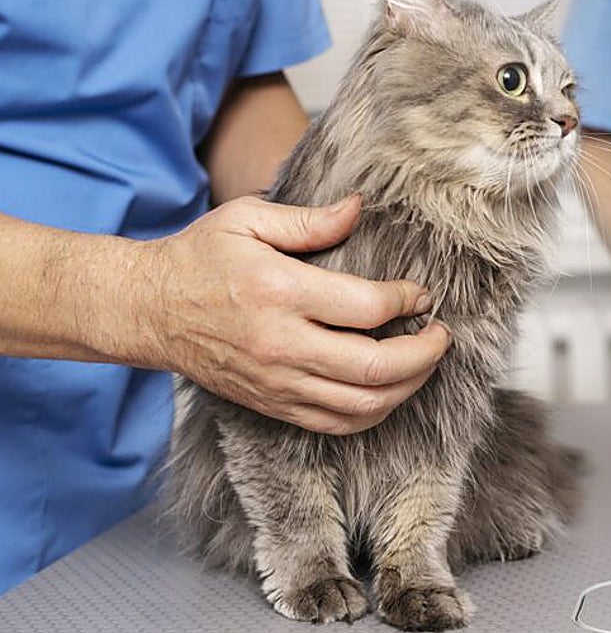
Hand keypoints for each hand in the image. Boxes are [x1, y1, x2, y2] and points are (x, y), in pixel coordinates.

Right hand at [130, 195, 450, 434]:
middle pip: (375, 368)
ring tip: (425, 363)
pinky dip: (374, 412)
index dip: (408, 302)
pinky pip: (336, 424)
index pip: (367, 308)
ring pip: (362, 405)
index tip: (422, 294)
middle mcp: (282, 344)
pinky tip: (390, 390)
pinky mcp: (273, 404)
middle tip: (441, 335)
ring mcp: (277, 382)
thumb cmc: (199, 259)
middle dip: (424, 354)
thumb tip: (359, 208)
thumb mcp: (248, 220)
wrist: (148, 310)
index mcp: (281, 292)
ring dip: (408, 388)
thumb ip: (310, 219)